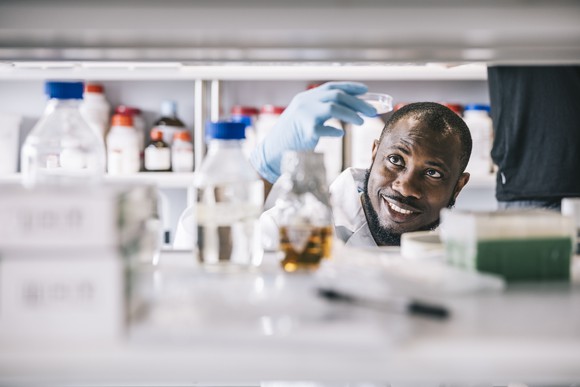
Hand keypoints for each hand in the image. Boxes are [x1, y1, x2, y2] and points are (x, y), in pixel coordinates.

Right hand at [250, 81, 376, 182]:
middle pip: (337, 96)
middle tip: (372, 111)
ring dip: (351, 114)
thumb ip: (320, 110)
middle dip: (357, 103)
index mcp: (305, 98)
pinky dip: (335, 131)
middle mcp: (305, 103)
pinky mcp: (306, 131)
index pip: (331, 87)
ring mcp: (305, 116)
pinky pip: (326, 129)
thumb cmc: (291, 136)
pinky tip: (340, 134)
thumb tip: (348, 108)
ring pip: (334, 108)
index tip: (365, 90)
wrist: (272, 150)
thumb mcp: (303, 116)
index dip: (350, 87)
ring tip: (362, 122)